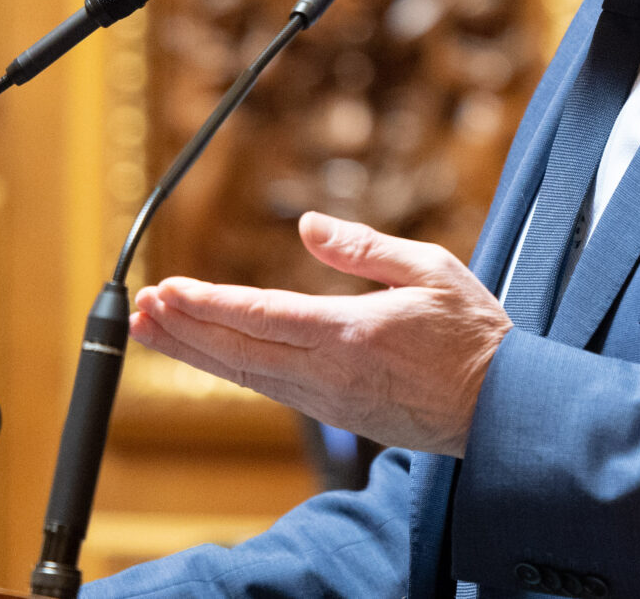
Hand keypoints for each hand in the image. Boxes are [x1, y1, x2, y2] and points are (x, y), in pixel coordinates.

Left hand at [130, 211, 512, 457]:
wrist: (499, 409)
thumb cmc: (473, 335)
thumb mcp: (430, 269)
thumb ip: (363, 248)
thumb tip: (306, 225)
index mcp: (352, 333)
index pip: (262, 317)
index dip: (208, 305)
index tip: (167, 290)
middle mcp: (330, 374)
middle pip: (238, 351)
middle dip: (184, 329)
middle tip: (140, 309)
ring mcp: (329, 400)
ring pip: (246, 375)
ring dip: (196, 351)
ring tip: (155, 329)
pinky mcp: (335, 414)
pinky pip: (269, 389)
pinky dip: (230, 368)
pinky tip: (210, 354)